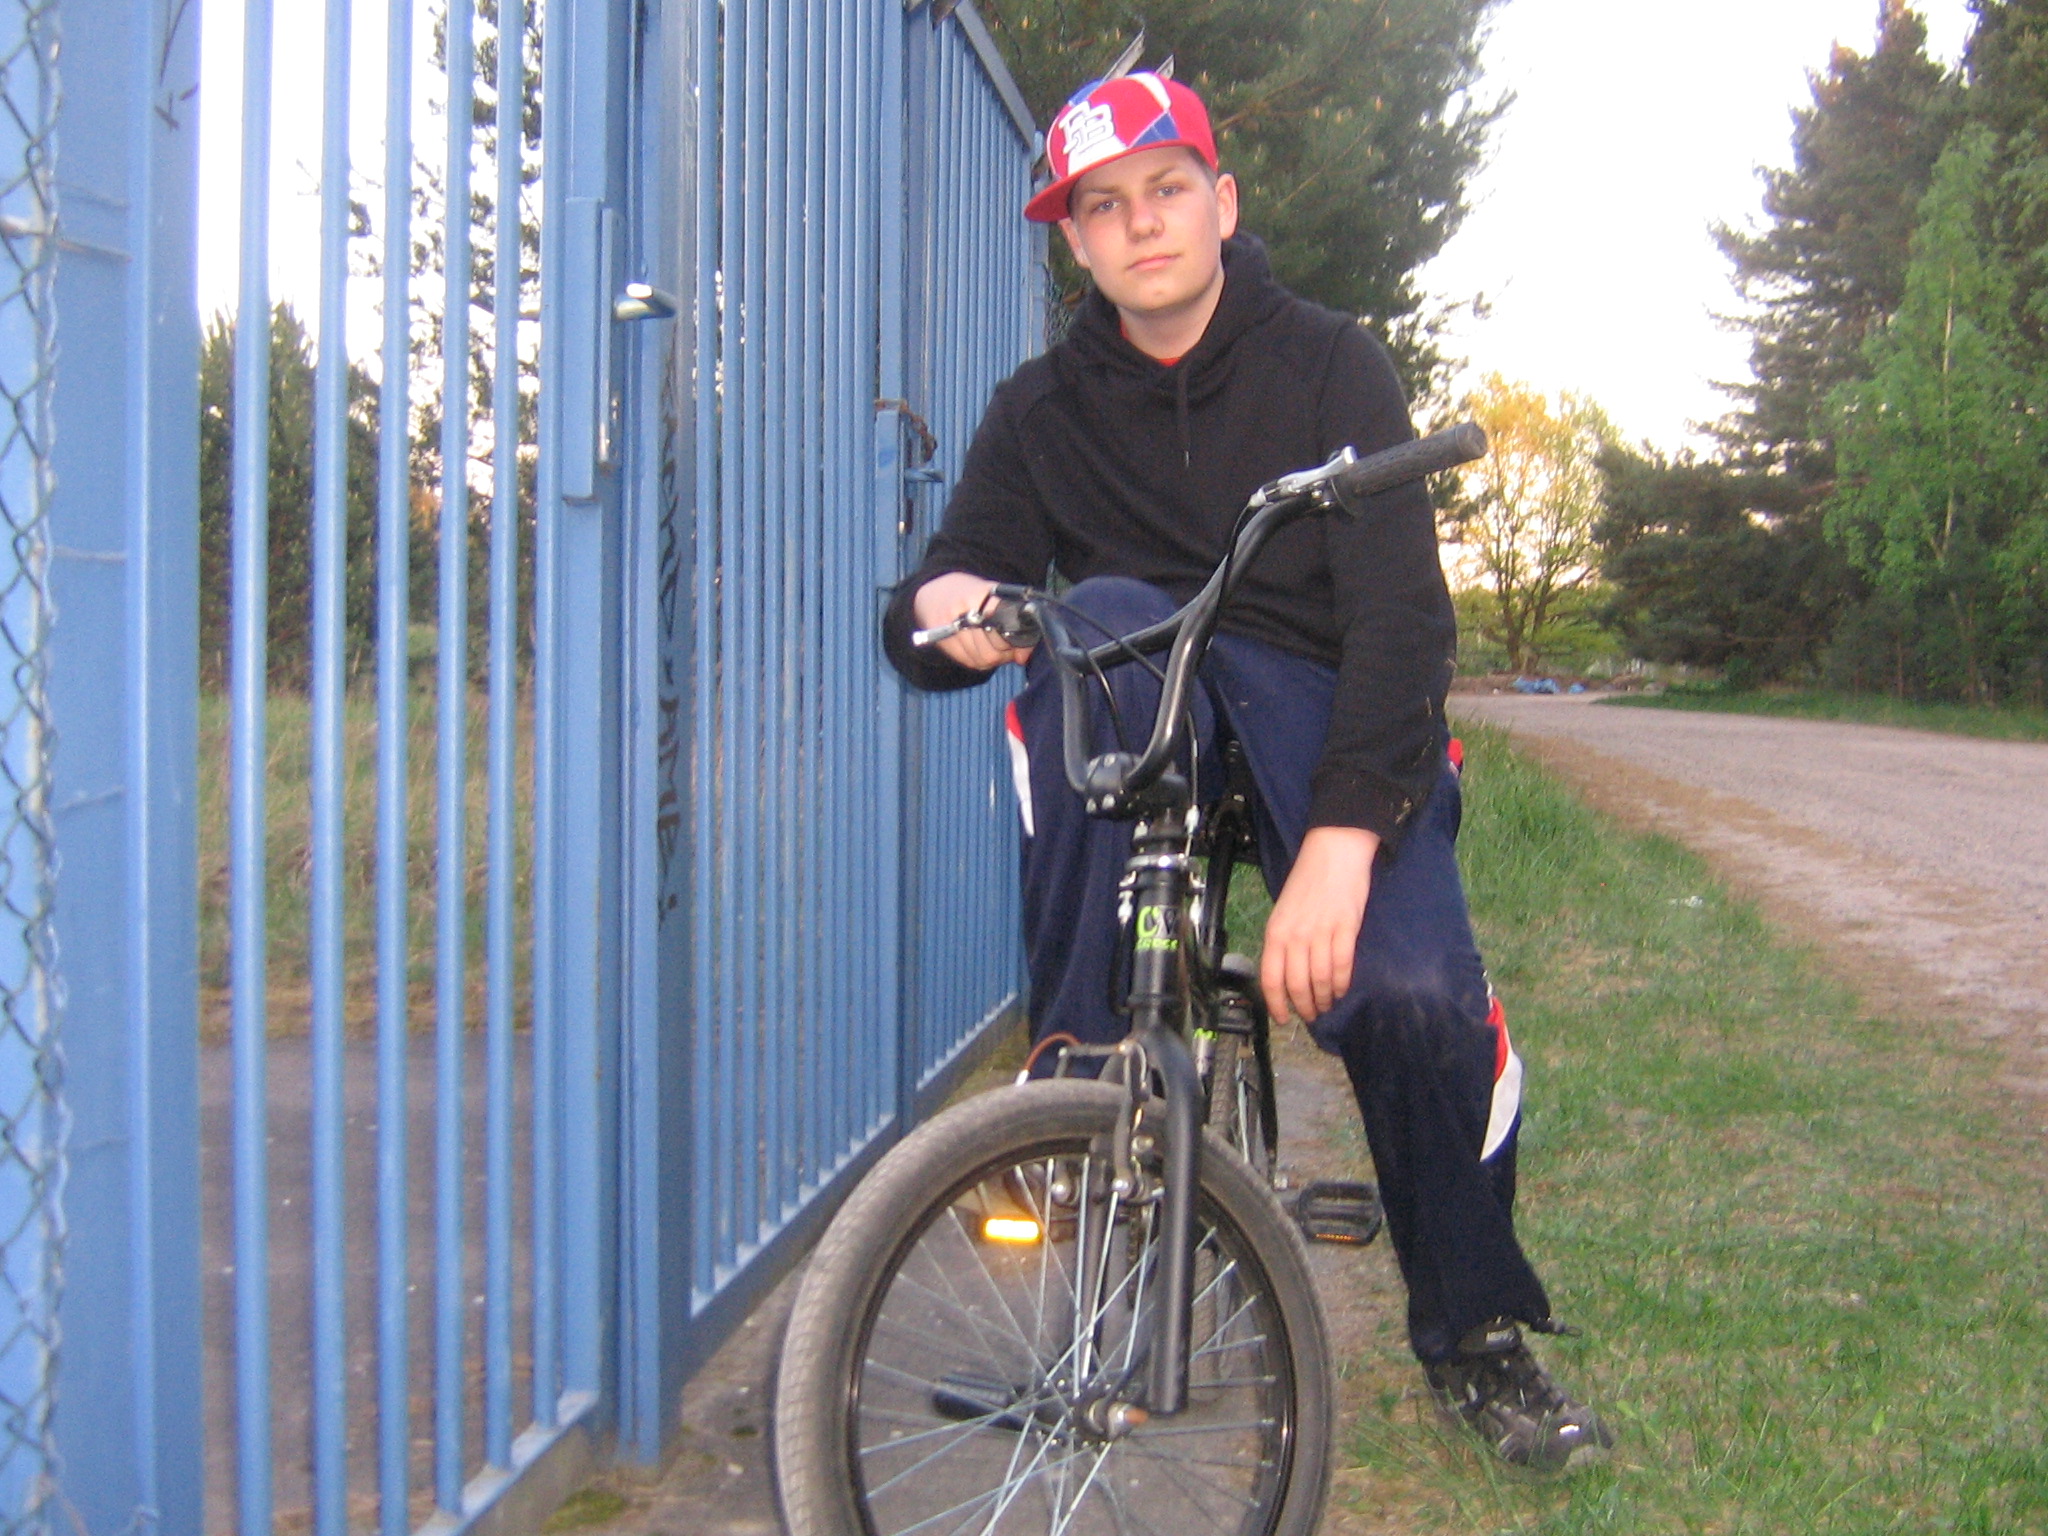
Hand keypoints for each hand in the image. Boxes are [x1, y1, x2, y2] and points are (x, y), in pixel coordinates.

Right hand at [912, 572, 1034, 669]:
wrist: (936, 591)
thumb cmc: (972, 593)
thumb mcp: (996, 597)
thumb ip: (1015, 625)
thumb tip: (1023, 657)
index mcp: (981, 596)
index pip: (1003, 631)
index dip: (1014, 641)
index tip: (1017, 639)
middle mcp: (962, 612)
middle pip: (991, 651)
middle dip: (1003, 653)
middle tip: (1006, 645)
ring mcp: (950, 629)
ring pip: (981, 659)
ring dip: (992, 658)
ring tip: (993, 645)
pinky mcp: (942, 642)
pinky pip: (968, 661)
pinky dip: (979, 660)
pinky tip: (980, 649)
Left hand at [1260, 826, 1379, 1024]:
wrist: (1334, 852)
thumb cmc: (1308, 880)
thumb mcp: (1283, 910)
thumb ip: (1283, 940)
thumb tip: (1285, 972)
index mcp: (1276, 931)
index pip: (1271, 978)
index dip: (1277, 1004)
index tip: (1283, 1018)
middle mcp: (1295, 936)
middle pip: (1297, 985)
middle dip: (1305, 1006)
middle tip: (1311, 1015)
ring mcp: (1321, 933)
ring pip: (1320, 980)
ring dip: (1324, 998)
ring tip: (1327, 1004)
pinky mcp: (1346, 928)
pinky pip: (1342, 966)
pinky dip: (1342, 983)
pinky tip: (1341, 989)